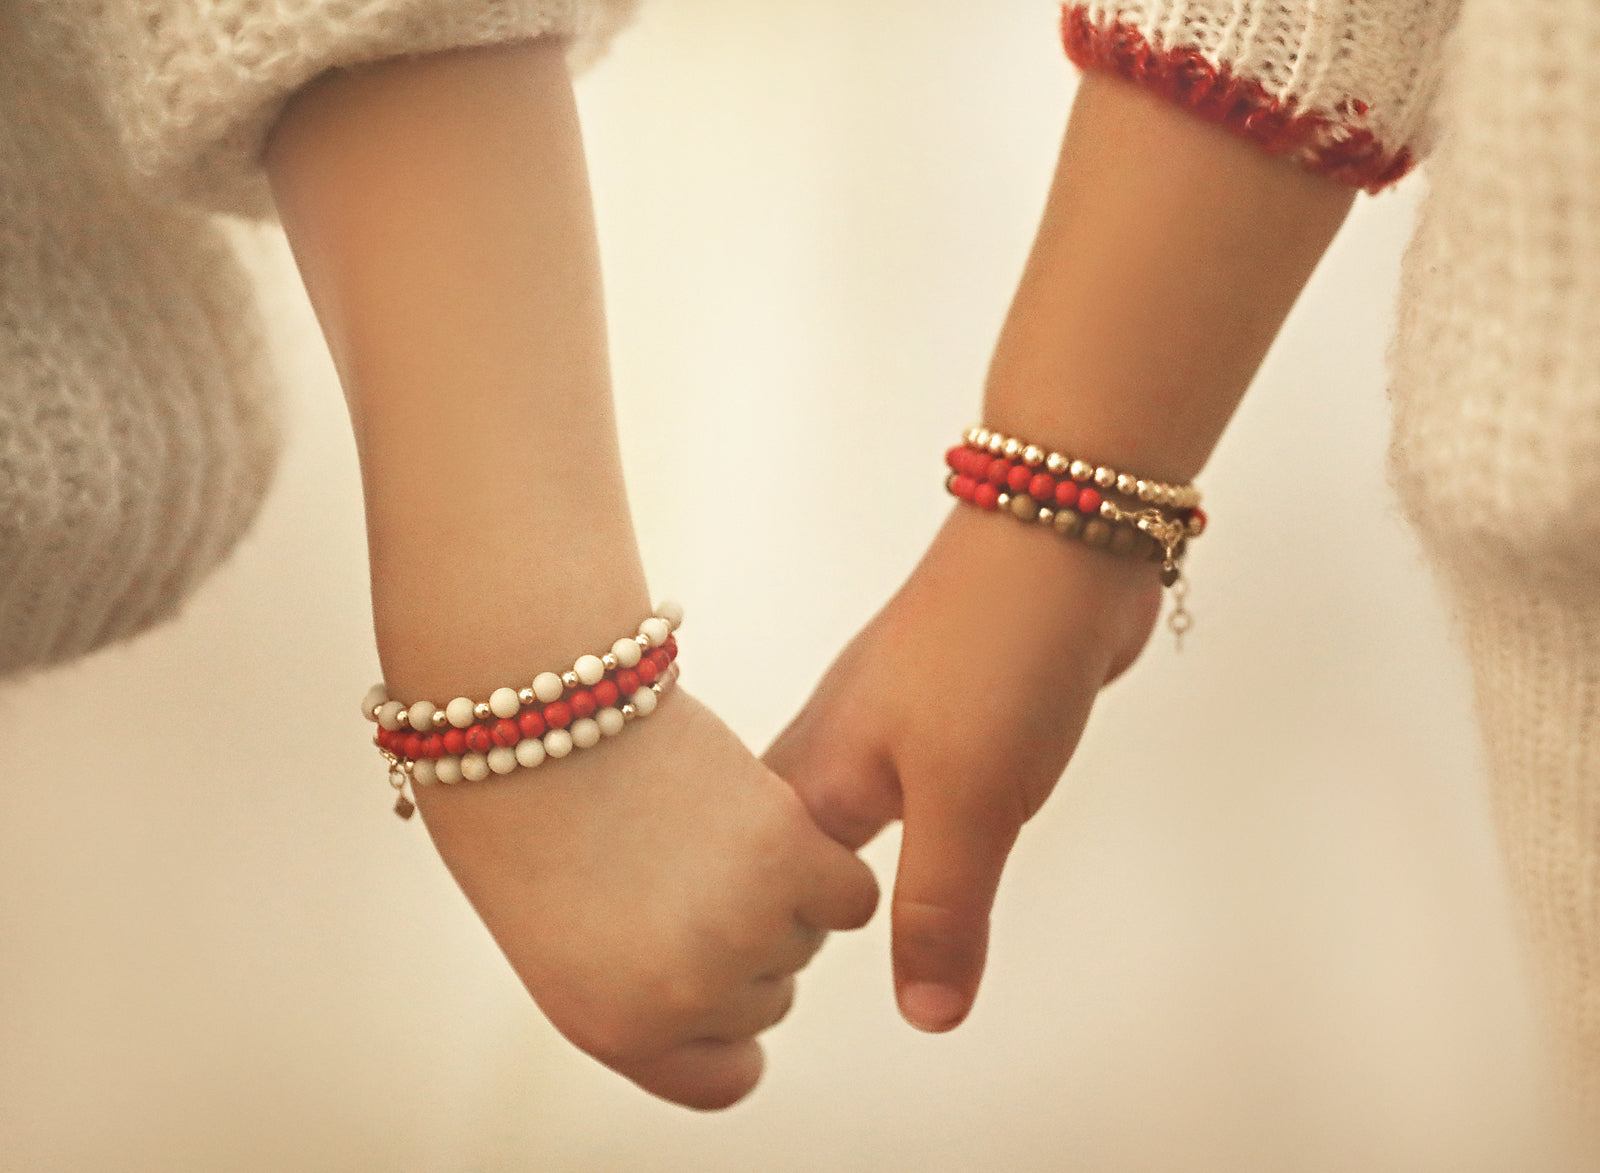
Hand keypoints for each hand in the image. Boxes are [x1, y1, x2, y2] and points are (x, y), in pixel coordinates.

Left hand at [413, 689, 878, 1109]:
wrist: (527, 711)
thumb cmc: (527, 812)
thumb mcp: (563, 948)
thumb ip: (643, 993)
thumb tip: (723, 993)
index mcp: (618, 1029)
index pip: (723, 1079)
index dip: (730, 1033)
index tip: (730, 997)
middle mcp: (685, 995)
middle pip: (768, 999)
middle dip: (741, 945)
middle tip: (689, 872)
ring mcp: (743, 926)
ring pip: (805, 938)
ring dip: (778, 893)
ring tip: (704, 831)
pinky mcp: (787, 852)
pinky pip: (849, 894)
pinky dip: (822, 864)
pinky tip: (767, 824)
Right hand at [764, 503, 1160, 1032]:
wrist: (1063, 534)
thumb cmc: (996, 655)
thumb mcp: (968, 802)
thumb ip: (941, 913)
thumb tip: (923, 1017)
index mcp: (820, 770)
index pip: (757, 877)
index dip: (751, 935)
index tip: (742, 996)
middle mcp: (840, 743)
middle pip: (786, 841)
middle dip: (781, 901)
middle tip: (771, 974)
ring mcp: (892, 719)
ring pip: (849, 810)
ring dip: (842, 865)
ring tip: (829, 928)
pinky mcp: (949, 707)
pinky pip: (908, 786)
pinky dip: (909, 829)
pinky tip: (921, 848)